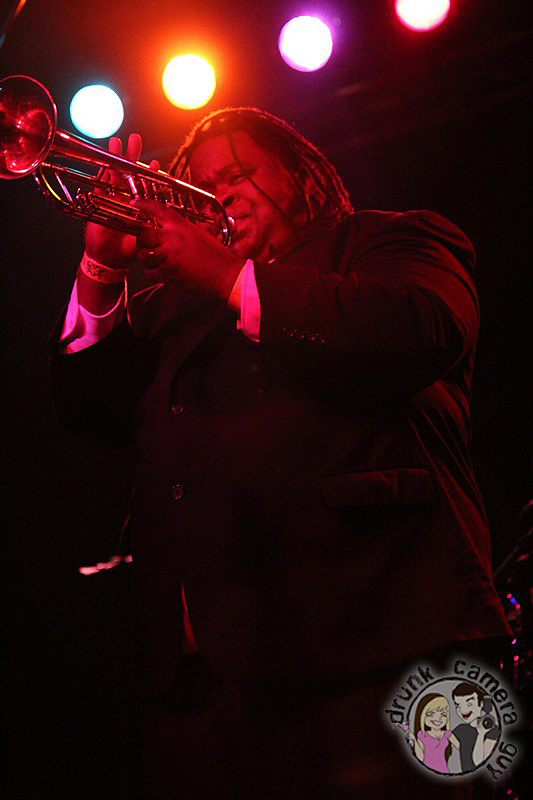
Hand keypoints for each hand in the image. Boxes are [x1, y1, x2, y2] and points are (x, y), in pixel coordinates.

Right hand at [84, 134, 159, 267]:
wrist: (108, 258)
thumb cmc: (128, 249)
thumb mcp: (146, 239)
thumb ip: (154, 230)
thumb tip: (166, 225)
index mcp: (139, 205)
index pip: (147, 185)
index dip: (151, 174)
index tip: (156, 164)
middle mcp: (127, 198)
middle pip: (130, 173)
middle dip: (133, 156)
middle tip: (136, 139)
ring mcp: (112, 198)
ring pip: (115, 174)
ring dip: (116, 158)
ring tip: (117, 142)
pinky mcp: (99, 202)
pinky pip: (101, 185)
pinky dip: (103, 173)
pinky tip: (103, 161)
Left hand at [133, 199, 245, 299]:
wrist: (224, 274)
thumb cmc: (215, 255)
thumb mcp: (199, 233)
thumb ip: (181, 230)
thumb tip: (168, 231)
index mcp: (180, 226)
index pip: (157, 210)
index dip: (144, 204)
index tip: (135, 202)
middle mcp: (171, 239)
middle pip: (143, 235)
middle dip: (142, 241)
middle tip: (146, 245)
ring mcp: (168, 257)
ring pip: (143, 256)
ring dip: (146, 259)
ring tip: (155, 261)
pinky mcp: (168, 274)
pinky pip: (150, 273)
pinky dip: (153, 273)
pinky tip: (161, 273)